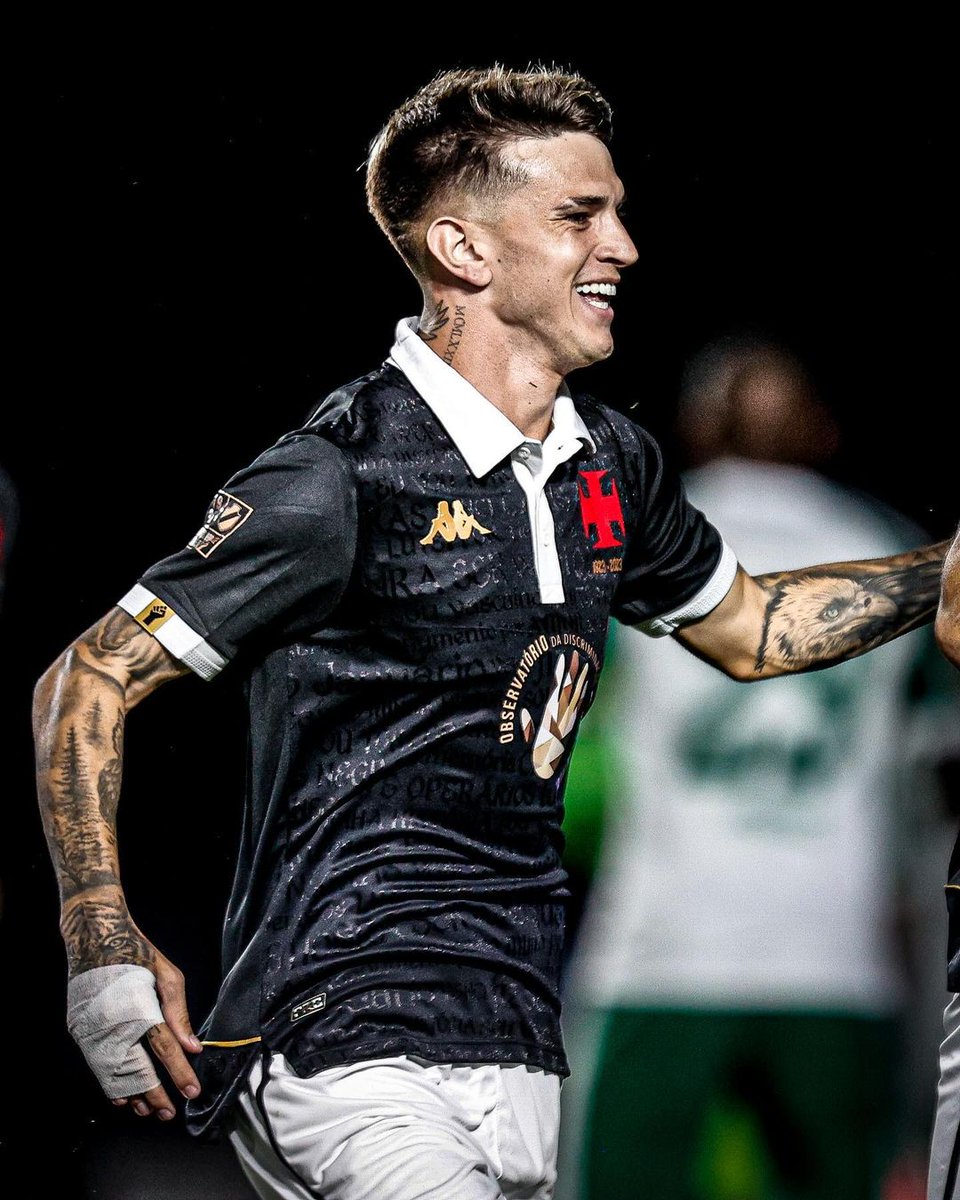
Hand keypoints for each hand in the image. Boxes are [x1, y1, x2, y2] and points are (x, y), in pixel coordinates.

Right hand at [67, 945, 202, 1120]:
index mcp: (140, 1008)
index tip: (191, 1092)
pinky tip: (122, 1096)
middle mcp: (114, 1024)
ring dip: (131, 1094)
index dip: (179, 1074)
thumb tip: (192, 1046)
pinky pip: (96, 1065)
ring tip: (148, 1109)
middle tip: (168, 1113)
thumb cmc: (137, 954)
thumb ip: (179, 1013)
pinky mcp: (80, 1031)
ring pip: (113, 1074)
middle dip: (154, 1095)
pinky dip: (110, 1082)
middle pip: (136, 1070)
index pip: (164, 1049)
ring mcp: (93, 1030)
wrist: (94, 937)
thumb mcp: (167, 975)